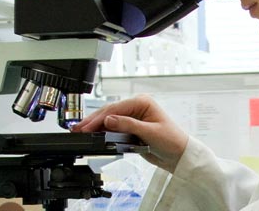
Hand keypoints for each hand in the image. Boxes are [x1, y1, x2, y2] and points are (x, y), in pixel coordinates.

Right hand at [72, 94, 187, 172]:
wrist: (179, 155)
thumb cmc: (172, 140)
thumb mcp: (149, 132)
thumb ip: (128, 125)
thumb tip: (109, 120)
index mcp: (142, 102)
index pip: (116, 108)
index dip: (100, 118)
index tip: (88, 127)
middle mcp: (137, 107)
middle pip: (110, 112)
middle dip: (93, 121)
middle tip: (78, 128)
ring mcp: (133, 117)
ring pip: (109, 119)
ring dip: (95, 125)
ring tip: (80, 131)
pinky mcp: (131, 128)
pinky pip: (114, 127)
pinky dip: (102, 130)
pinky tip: (93, 134)